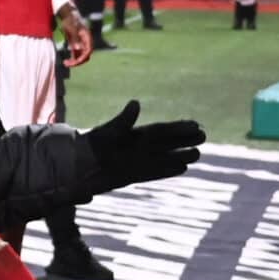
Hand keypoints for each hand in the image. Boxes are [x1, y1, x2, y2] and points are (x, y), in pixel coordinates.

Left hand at [56, 5, 93, 66]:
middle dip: (78, 62)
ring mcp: (82, 44)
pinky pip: (77, 54)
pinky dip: (72, 58)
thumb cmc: (70, 21)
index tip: (75, 62)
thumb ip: (75, 39)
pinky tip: (66, 61)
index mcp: (87, 38)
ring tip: (65, 63)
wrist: (68, 16)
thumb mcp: (71, 29)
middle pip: (85, 56)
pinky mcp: (77, 44)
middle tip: (67, 64)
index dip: (82, 58)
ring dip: (75, 61)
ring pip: (81, 56)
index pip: (88, 51)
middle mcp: (86, 42)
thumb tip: (78, 49)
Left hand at [78, 99, 202, 189]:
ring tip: (197, 153)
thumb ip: (123, 120)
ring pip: (163, 157)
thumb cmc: (91, 145)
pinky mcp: (132, 175)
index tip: (194, 124)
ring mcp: (136, 161)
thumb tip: (136, 104)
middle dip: (183, 139)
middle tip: (203, 137)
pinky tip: (182, 168)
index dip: (177, 128)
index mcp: (132, 134)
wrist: (75, 165)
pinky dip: (167, 170)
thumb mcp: (108, 131)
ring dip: (180, 155)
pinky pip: (154, 172)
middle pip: (165, 142)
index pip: (160, 130)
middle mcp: (137, 147)